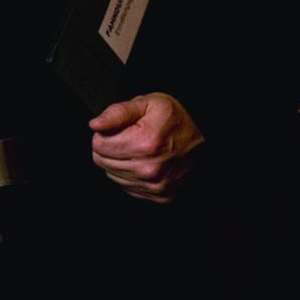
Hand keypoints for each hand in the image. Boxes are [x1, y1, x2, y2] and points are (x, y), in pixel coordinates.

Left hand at [89, 93, 203, 203]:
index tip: (119, 128)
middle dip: (109, 147)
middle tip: (128, 136)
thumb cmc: (174, 117)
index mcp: (145, 143)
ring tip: (137, 148)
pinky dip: (131, 175)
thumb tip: (94, 125)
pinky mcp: (160, 196)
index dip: (104, 132)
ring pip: (112, 176)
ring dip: (119, 162)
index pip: (98, 144)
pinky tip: (143, 161)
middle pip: (102, 162)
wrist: (204, 137)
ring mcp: (156, 186)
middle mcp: (150, 169)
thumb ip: (117, 112)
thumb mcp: (146, 103)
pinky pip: (127, 188)